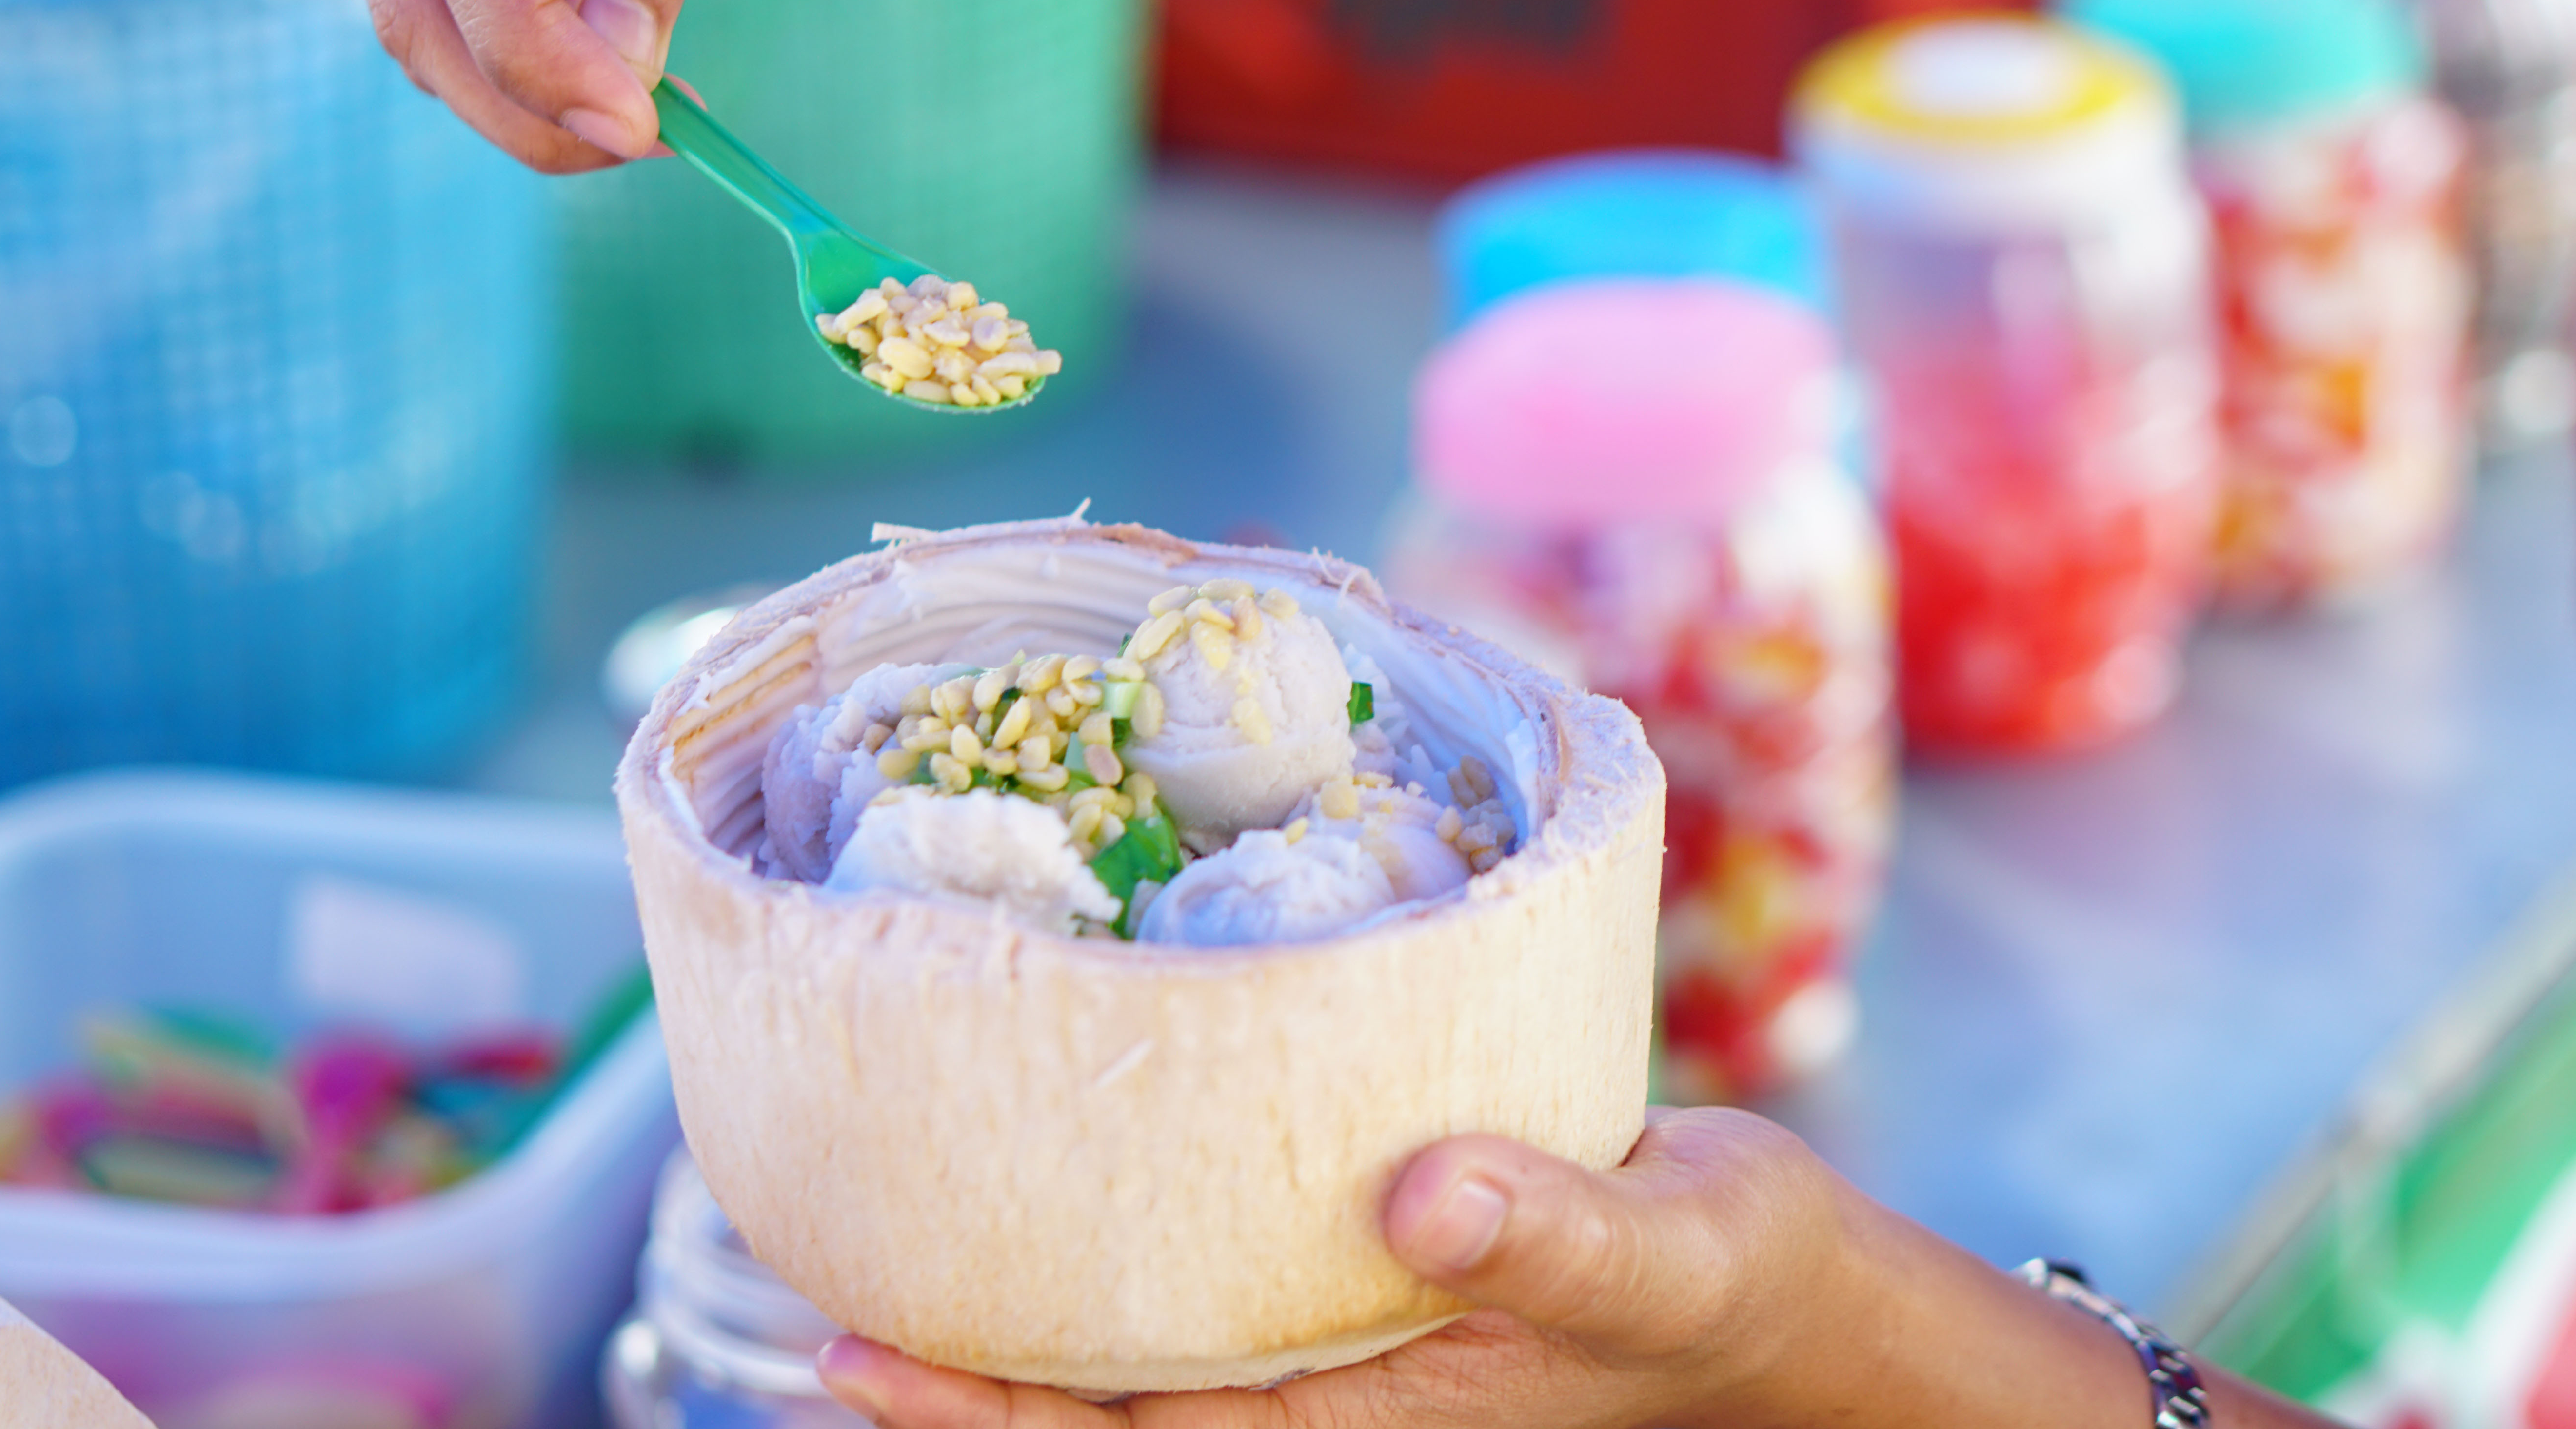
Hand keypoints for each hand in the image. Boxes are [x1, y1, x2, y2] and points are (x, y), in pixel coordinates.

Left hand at [813, 1109, 1856, 1428]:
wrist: (1766, 1286)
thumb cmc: (1724, 1277)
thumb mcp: (1665, 1251)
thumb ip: (1558, 1235)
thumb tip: (1421, 1196)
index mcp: (1366, 1416)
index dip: (987, 1411)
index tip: (850, 1354)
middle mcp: (1321, 1387)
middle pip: (1101, 1404)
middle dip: (954, 1375)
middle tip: (809, 1293)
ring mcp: (1322, 1335)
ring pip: (1132, 1346)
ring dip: (1011, 1307)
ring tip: (877, 1224)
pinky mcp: (1342, 1264)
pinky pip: (1194, 1275)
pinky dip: (1102, 1241)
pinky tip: (1038, 1171)